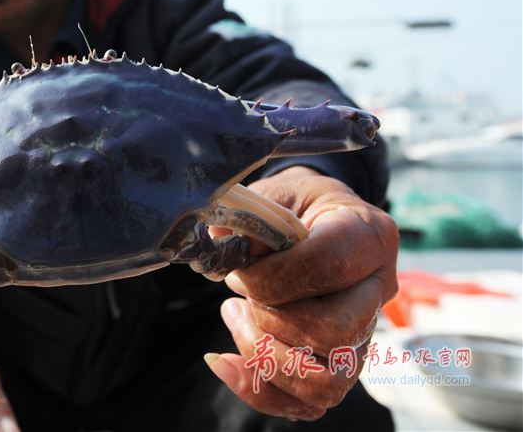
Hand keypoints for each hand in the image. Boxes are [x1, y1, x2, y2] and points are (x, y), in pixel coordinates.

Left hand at [205, 166, 398, 419]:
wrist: (312, 218)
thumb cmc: (291, 205)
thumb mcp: (271, 196)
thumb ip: (249, 219)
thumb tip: (219, 242)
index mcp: (368, 234)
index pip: (327, 265)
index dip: (271, 276)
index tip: (236, 272)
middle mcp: (380, 288)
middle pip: (334, 331)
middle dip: (270, 320)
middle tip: (235, 296)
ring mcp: (366, 333)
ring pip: (329, 381)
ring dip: (266, 359)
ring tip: (235, 318)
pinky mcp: (343, 364)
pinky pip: (311, 403)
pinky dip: (259, 391)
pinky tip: (223, 362)